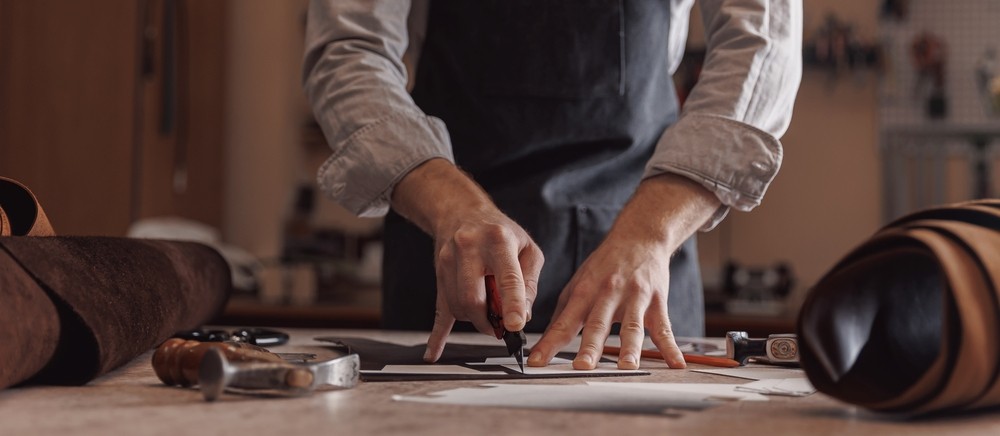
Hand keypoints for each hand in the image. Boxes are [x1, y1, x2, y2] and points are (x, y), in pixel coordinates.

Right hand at [390, 159, 543, 361]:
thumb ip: (529, 282)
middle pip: (474, 298)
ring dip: (475, 320)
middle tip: (501, 328)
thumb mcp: (527, 248)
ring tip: (488, 316)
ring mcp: (448, 261)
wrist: (461, 211)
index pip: (507, 277)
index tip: (516, 325)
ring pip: (459, 306)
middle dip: (489, 321)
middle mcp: (469, 248)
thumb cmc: (500, 232)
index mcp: (498, 240)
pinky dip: (437, 335)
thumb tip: (524, 316)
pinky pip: (438, 310)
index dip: (512, 304)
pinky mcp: (439, 275)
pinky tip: (432, 353)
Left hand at [527, 174, 719, 369]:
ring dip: (630, 348)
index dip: (550, 343)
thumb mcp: (578, 283)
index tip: (537, 362)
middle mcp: (607, 294)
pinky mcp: (656, 302)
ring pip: (632, 326)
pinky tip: (676, 364)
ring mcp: (634, 298)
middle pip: (597, 324)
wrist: (639, 237)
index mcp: (584, 292)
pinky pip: (664, 328)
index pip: (564, 323)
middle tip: (582, 366)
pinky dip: (671, 348)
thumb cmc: (605, 265)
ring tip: (627, 366)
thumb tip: (546, 341)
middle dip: (590, 346)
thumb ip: (564, 314)